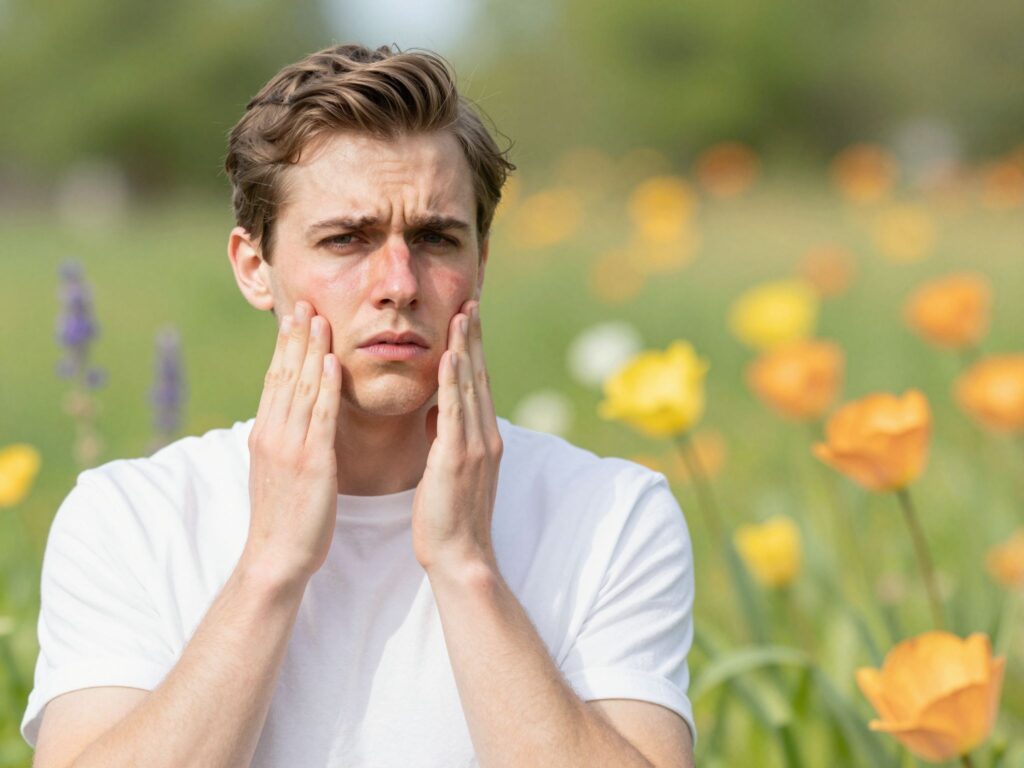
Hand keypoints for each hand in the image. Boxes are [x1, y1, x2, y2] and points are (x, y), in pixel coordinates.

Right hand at [243, 300, 340, 585]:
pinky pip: (319, 415)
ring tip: (319, 317)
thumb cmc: (284, 519)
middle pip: (284, 374)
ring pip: (300, 387)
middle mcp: (273, 434)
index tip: (293, 318)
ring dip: (311, 349)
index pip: (275, 380)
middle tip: (304, 302)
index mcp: (265, 435)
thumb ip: (285, 443)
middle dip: (294, 337)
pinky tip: (332, 360)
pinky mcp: (311, 462)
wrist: (276, 557)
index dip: (285, 347)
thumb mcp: (278, 472)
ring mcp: (289, 446)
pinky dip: (325, 385)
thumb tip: (291, 422)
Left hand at [412, 299, 502, 573]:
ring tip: (462, 314)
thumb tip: (436, 408)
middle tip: (469, 301)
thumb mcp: (447, 468)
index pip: (478, 384)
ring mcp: (474, 446)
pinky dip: (453, 382)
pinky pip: (455, 413)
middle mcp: (485, 436)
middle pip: (479, 376)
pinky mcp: (457, 458)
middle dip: (473, 337)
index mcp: (482, 438)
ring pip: (471, 387)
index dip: (473, 349)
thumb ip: (446, 435)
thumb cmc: (448, 518)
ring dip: (466, 348)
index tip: (467, 318)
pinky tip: (449, 357)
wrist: (460, 557)